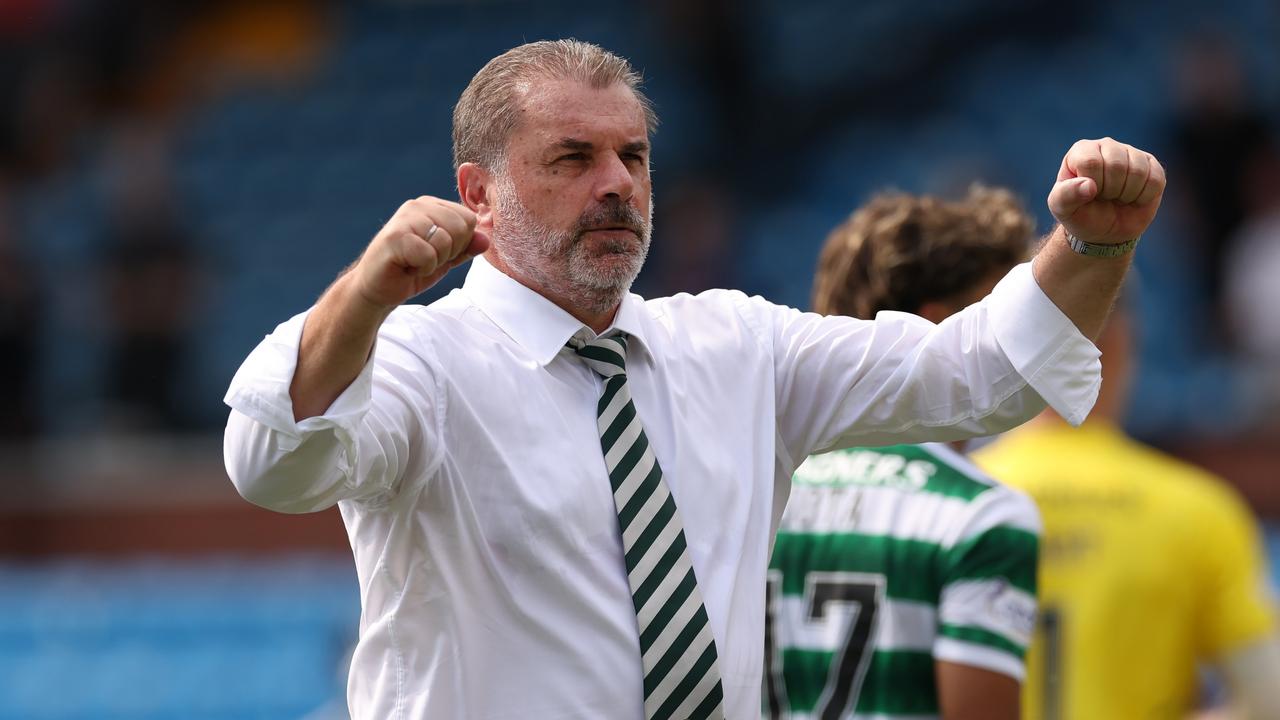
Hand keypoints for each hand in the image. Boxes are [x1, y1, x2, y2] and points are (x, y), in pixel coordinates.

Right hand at [352, 196, 490, 307]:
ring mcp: (405, 218)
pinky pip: (429, 255)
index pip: (468, 219)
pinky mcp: (395, 236)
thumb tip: (485, 240)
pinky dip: (422, 268)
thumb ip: (465, 248)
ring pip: (446, 241)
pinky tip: (406, 267)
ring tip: (415, 262)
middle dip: (449, 252)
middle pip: (461, 227)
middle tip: (426, 259)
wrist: (378, 288)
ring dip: (434, 262)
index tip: (438, 252)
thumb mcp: (445, 259)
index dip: (460, 244)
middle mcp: (418, 206)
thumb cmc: (410, 270)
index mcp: (431, 206)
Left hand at [1047, 138, 1165, 244]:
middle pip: (1117, 166)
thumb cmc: (1080, 214)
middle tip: (1104, 198)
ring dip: (1127, 195)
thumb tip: (1089, 186)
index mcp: (1082, 151)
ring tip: (1117, 197)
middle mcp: (1107, 145)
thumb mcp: (1063, 209)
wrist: (1104, 229)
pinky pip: (1156, 180)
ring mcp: (1131, 153)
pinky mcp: (1152, 166)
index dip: (1092, 186)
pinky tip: (1133, 198)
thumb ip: (1066, 196)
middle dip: (1110, 191)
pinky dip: (1144, 197)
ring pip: (1138, 171)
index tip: (1088, 195)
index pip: (1091, 163)